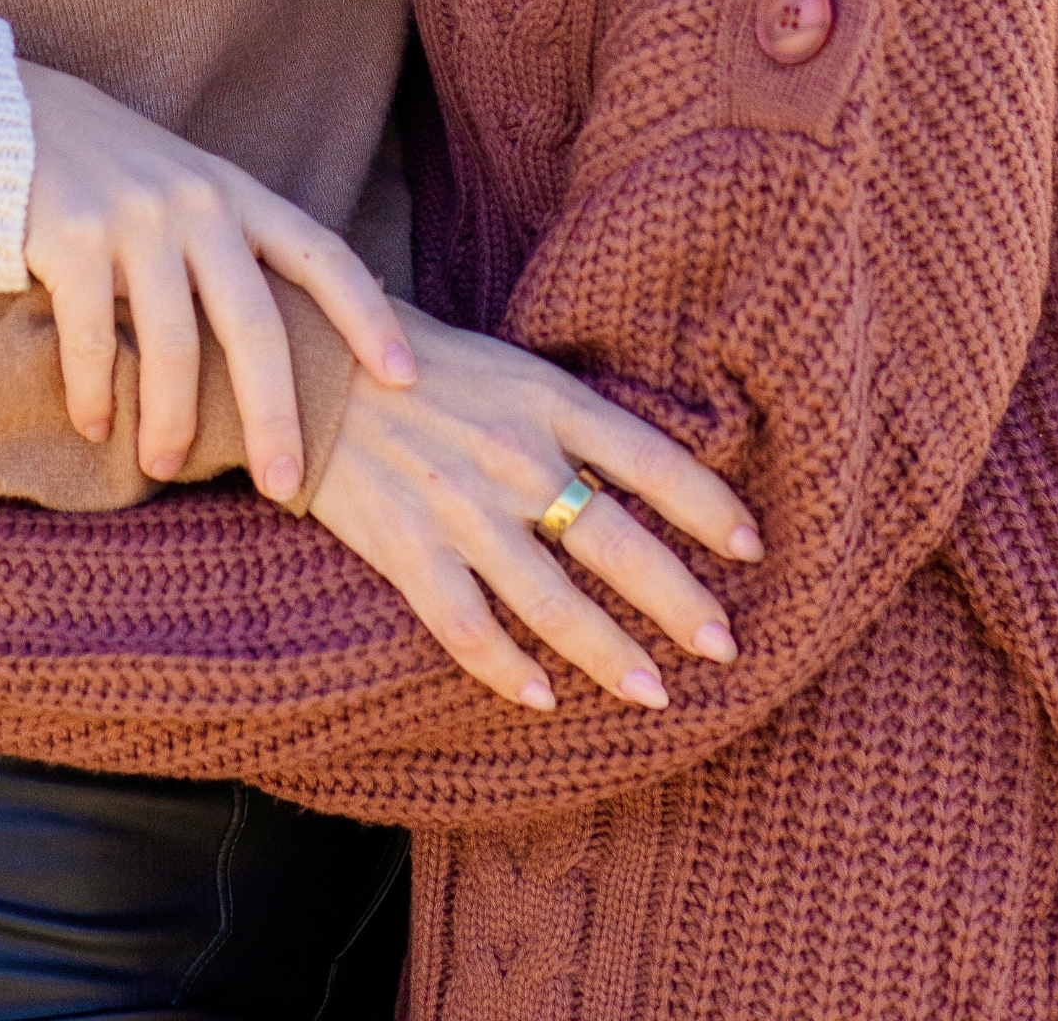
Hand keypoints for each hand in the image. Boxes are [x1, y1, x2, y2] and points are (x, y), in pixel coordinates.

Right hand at [17, 61, 416, 503]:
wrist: (11, 117)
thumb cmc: (113, 174)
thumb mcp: (189, 191)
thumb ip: (234, 248)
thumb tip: (296, 343)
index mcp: (237, 194)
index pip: (321, 254)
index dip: (368, 315)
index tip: (406, 376)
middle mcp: (197, 203)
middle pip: (255, 323)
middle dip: (275, 412)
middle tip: (284, 483)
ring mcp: (135, 218)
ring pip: (174, 343)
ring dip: (173, 418)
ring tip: (165, 465)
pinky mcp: (71, 236)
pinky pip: (92, 336)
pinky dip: (95, 393)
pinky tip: (95, 426)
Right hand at [309, 305, 763, 712]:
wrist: (306, 362)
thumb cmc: (418, 361)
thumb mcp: (508, 365)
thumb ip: (569, 416)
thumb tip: (643, 467)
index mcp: (543, 398)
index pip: (650, 458)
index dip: (708, 506)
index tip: (752, 545)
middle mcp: (511, 454)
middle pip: (616, 540)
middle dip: (679, 600)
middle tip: (726, 644)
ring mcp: (458, 505)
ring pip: (552, 600)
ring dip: (610, 652)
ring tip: (656, 691)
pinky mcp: (405, 546)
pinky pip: (468, 626)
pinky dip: (509, 669)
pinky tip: (544, 696)